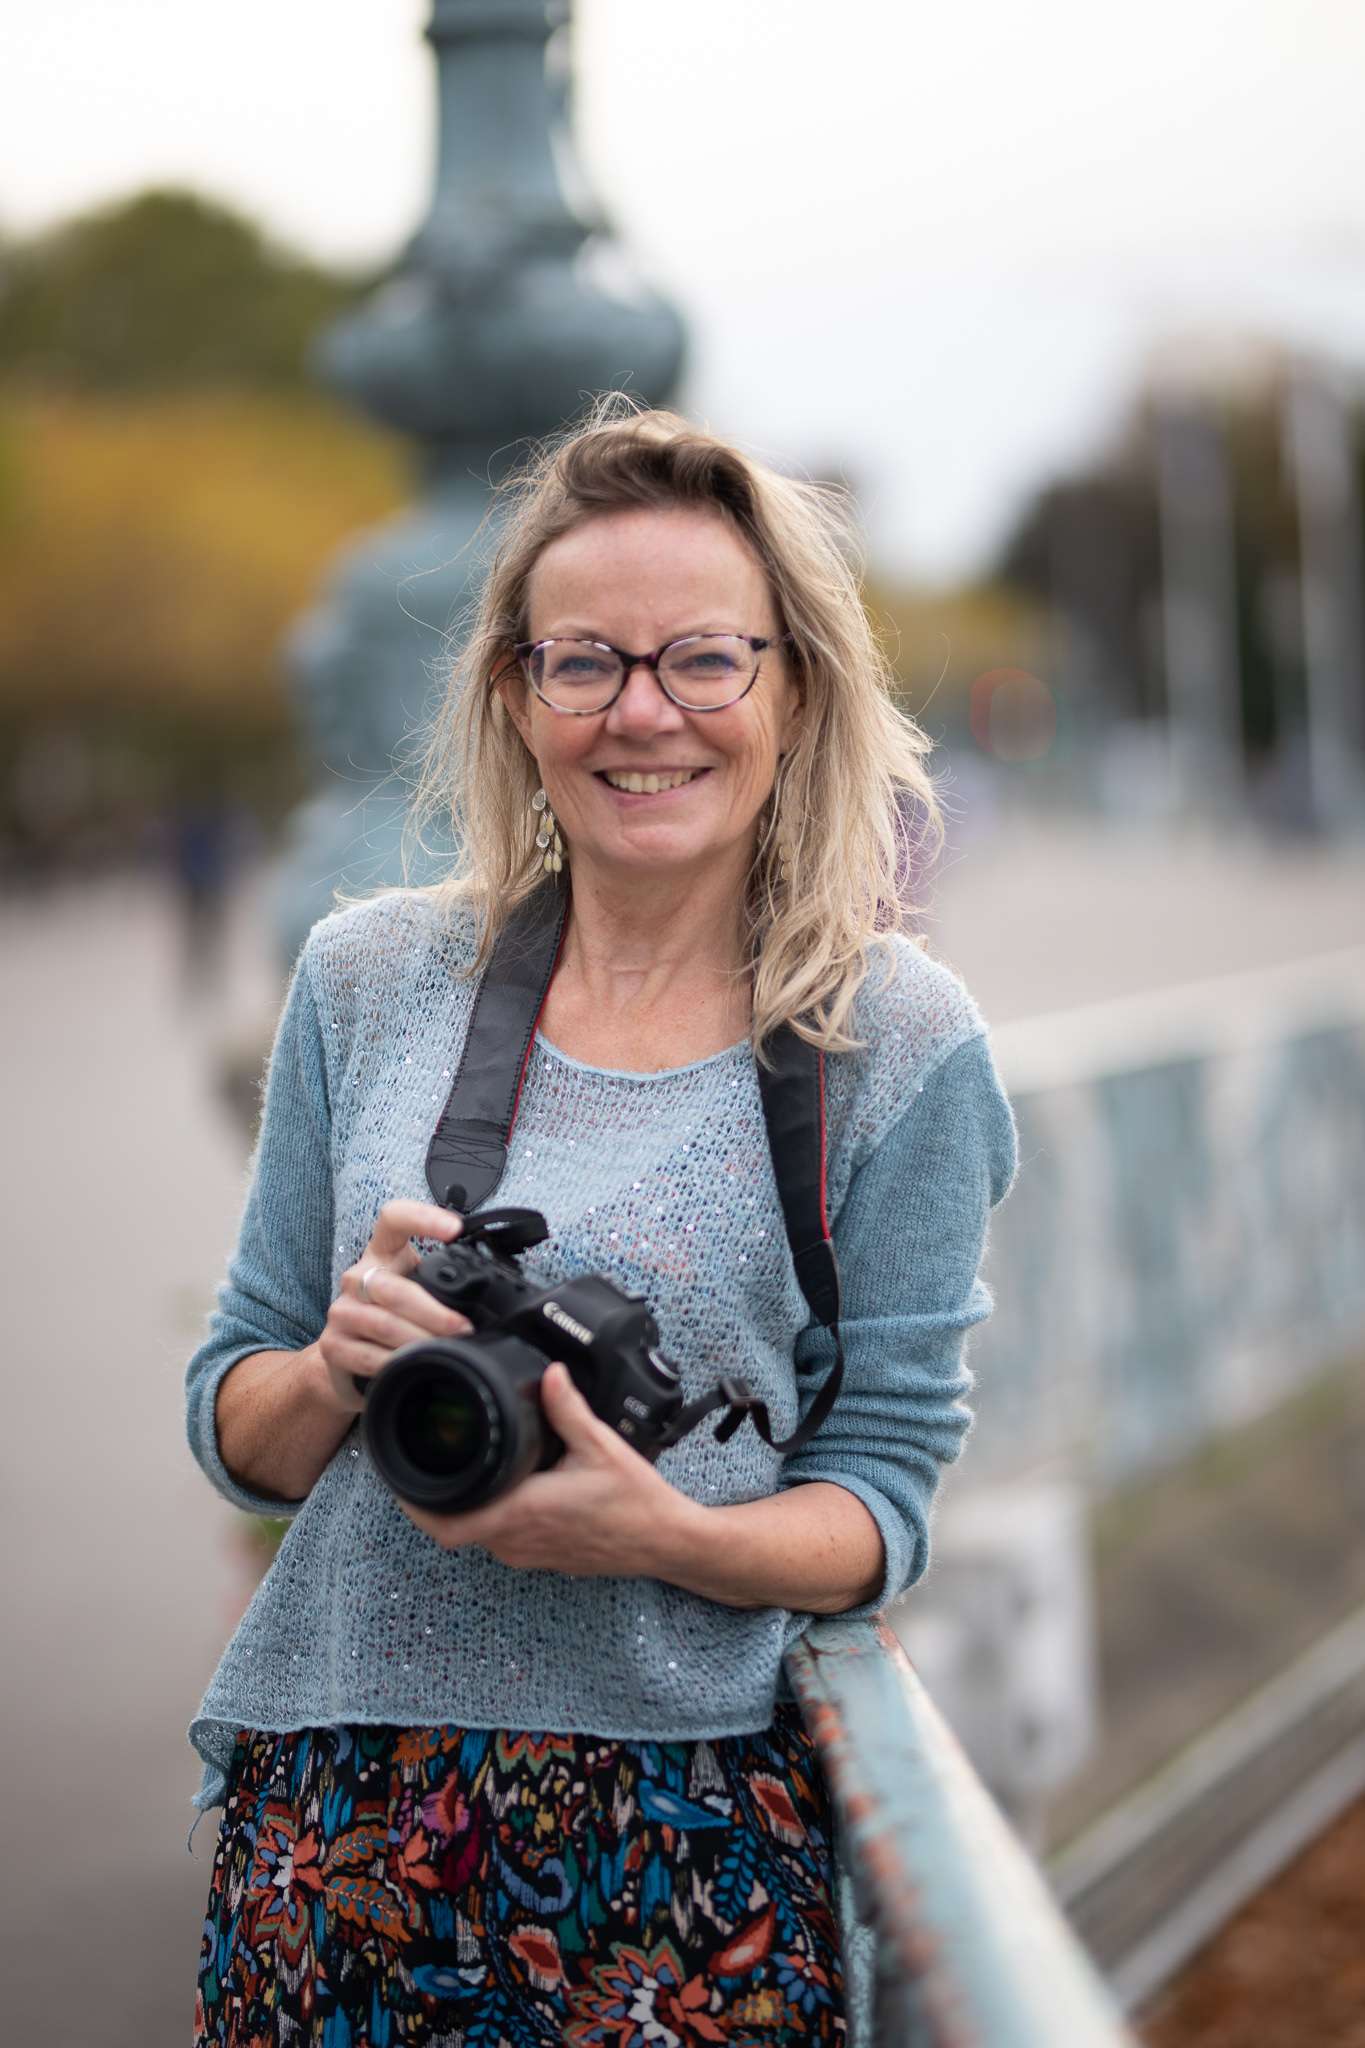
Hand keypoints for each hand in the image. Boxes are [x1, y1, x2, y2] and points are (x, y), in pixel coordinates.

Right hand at [316, 1200, 471, 1416]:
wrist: (343, 1360)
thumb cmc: (391, 1318)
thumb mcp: (415, 1291)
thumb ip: (441, 1286)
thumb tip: (492, 1299)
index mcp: (382, 1254)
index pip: (393, 1218)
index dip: (422, 1217)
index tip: (455, 1229)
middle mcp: (358, 1278)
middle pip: (394, 1288)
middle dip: (434, 1311)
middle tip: (463, 1327)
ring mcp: (342, 1311)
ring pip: (383, 1323)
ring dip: (419, 1339)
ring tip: (444, 1349)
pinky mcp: (333, 1345)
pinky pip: (369, 1355)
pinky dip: (396, 1362)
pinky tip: (412, 1366)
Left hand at [398, 1362, 701, 1577]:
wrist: (664, 1541)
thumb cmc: (635, 1501)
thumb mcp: (600, 1445)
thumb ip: (568, 1408)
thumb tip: (548, 1372)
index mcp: (522, 1513)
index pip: (446, 1525)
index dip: (414, 1505)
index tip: (398, 1477)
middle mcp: (517, 1541)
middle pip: (453, 1529)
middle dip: (433, 1499)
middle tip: (422, 1461)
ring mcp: (529, 1554)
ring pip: (476, 1534)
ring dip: (462, 1508)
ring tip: (455, 1468)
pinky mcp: (542, 1557)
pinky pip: (499, 1539)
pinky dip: (487, 1515)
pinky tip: (497, 1487)